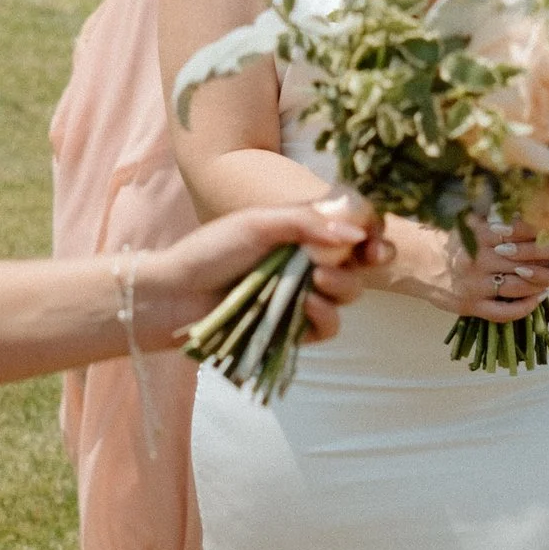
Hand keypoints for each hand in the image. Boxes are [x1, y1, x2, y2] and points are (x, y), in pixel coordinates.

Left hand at [139, 202, 387, 349]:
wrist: (176, 293)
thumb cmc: (211, 250)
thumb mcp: (258, 223)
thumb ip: (307, 221)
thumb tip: (355, 231)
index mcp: (304, 229)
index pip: (355, 225)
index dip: (372, 229)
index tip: (373, 234)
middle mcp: (310, 261)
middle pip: (362, 260)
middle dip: (371, 257)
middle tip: (367, 256)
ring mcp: (304, 295)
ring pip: (350, 293)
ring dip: (343, 285)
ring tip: (317, 281)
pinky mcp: (295, 328)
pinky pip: (330, 325)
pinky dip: (325, 315)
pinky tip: (307, 306)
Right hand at [437, 220, 548, 324]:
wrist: (412, 261)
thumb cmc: (444, 239)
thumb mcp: (468, 222)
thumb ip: (496, 221)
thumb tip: (529, 216)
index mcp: (481, 235)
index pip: (524, 236)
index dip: (546, 237)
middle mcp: (480, 260)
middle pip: (527, 262)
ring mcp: (476, 286)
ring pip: (520, 287)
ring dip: (541, 284)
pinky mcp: (470, 306)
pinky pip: (504, 312)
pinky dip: (525, 308)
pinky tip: (538, 299)